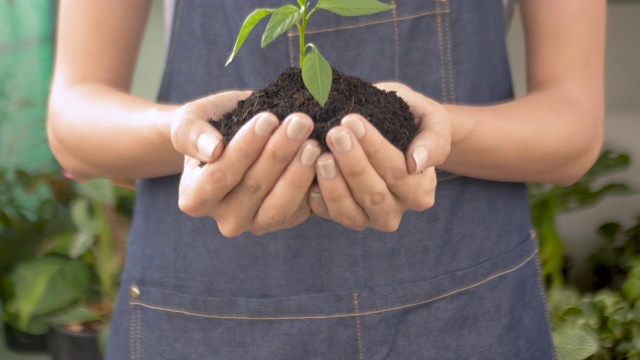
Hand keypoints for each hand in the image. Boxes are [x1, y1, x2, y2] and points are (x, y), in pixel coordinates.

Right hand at [171, 93, 321, 236]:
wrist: (232, 139)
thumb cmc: (209, 127)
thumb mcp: (191, 121)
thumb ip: (191, 134)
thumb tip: (211, 149)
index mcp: (195, 199)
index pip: (220, 175)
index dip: (245, 148)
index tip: (268, 118)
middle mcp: (224, 219)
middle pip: (253, 188)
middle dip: (279, 152)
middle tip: (300, 121)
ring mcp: (256, 224)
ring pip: (279, 205)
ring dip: (299, 172)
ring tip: (313, 141)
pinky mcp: (284, 221)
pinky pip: (301, 209)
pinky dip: (314, 184)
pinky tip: (326, 159)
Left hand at [308, 82, 451, 231]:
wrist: (393, 128)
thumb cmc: (412, 121)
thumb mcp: (432, 120)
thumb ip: (433, 140)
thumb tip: (417, 162)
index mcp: (421, 189)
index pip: (397, 171)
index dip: (373, 147)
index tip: (351, 120)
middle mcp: (397, 210)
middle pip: (373, 193)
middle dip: (351, 162)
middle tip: (333, 133)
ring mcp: (369, 218)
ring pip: (350, 210)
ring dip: (333, 183)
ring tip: (319, 155)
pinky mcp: (345, 217)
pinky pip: (329, 214)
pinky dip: (318, 197)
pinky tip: (307, 174)